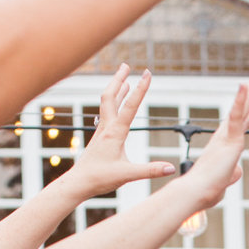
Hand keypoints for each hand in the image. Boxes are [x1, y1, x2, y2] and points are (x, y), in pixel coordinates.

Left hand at [67, 66, 175, 198]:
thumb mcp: (127, 175)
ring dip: (116, 89)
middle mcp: (106, 127)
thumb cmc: (100, 178)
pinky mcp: (99, 137)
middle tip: (127, 65)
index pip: (130, 106)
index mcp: (115, 133)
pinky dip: (112, 103)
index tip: (147, 73)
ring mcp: (101, 131)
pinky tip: (115, 104)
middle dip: (120, 79)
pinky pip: (106, 113)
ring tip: (124, 78)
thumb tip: (171, 168)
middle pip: (111, 96)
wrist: (78, 182)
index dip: (141, 89)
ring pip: (107, 103)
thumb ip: (150, 170)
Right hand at [180, 63, 248, 209]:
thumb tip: (238, 171)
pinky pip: (235, 116)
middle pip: (243, 106)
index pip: (241, 122)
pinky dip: (240, 101)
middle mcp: (226, 134)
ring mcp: (228, 135)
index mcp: (225, 143)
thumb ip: (232, 174)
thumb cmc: (206, 190)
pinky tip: (244, 85)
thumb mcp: (224, 181)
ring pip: (242, 105)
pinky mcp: (229, 139)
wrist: (196, 192)